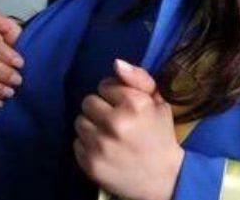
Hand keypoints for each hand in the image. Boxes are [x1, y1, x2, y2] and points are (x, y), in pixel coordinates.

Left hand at [73, 58, 184, 199]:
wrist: (163, 177)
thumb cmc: (160, 134)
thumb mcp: (158, 101)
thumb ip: (138, 78)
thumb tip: (116, 63)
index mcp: (135, 103)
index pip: (105, 85)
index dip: (114, 93)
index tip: (123, 104)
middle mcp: (116, 121)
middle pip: (88, 101)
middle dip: (100, 107)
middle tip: (113, 118)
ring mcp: (101, 144)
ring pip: (79, 121)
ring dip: (92, 125)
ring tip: (107, 133)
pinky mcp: (90, 163)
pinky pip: (76, 142)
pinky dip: (87, 144)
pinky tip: (103, 148)